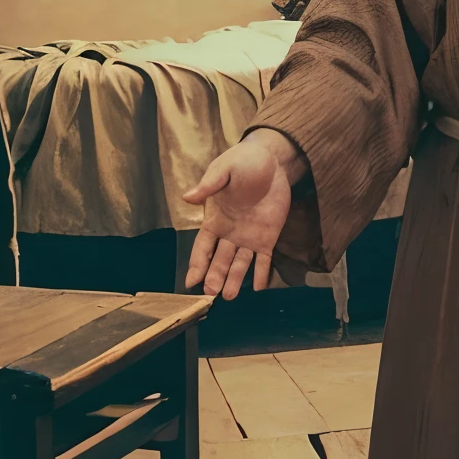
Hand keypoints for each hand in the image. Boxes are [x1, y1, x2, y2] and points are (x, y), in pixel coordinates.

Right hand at [181, 130, 303, 299]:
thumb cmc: (242, 163)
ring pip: (240, 264)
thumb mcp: (223, 170)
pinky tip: (260, 288)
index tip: (190, 283)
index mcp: (215, 220)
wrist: (270, 161)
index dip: (196, 264)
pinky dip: (262, 273)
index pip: (202, 247)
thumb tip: (188, 197)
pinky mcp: (268, 237)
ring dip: (235, 280)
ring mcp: (249, 237)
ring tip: (230, 297)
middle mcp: (230, 234)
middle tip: (211, 295)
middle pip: (219, 260)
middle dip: (214, 277)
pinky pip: (264, 259)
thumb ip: (209, 185)